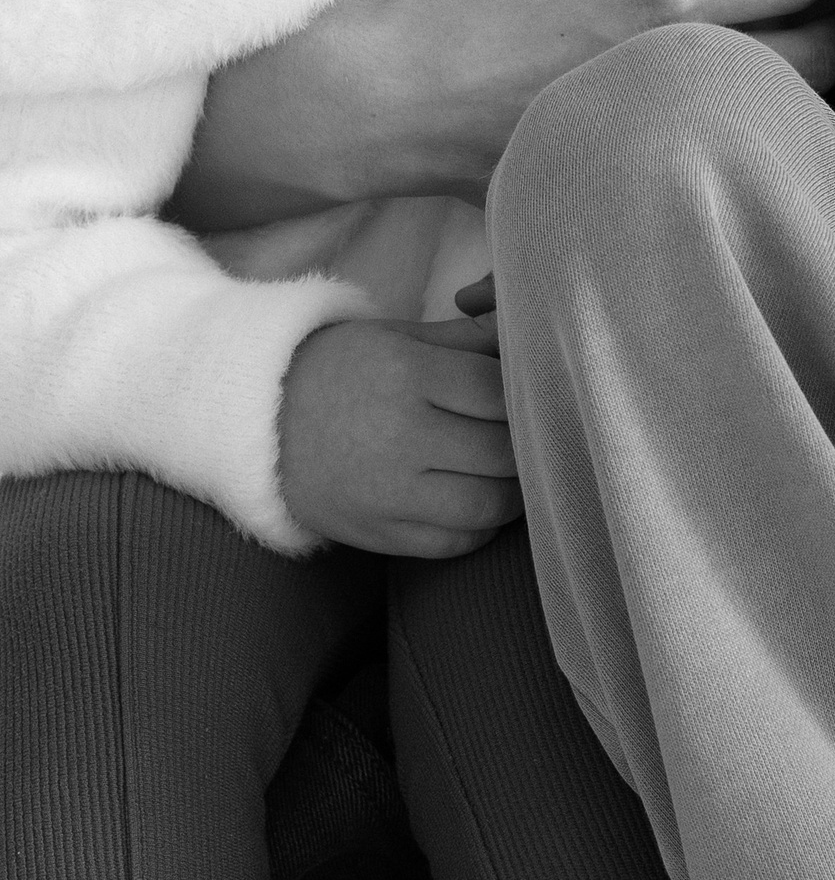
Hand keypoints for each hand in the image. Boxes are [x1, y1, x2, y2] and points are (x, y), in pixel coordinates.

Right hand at [180, 0, 834, 220]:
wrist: (360, 101)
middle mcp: (675, 69)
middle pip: (821, 64)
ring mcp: (648, 134)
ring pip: (778, 125)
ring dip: (808, 93)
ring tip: (806, 62)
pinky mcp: (617, 179)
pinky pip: (712, 169)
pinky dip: (739, 148)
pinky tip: (733, 128)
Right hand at [278, 314, 522, 556]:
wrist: (258, 424)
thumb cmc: (340, 369)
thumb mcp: (399, 336)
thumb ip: (468, 339)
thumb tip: (528, 339)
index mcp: (406, 374)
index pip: (497, 390)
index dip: (525, 393)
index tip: (529, 393)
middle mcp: (399, 437)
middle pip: (501, 451)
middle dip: (526, 443)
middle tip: (531, 435)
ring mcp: (387, 494)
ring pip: (486, 506)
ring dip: (513, 492)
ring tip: (511, 473)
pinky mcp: (378, 534)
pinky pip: (452, 544)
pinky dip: (479, 528)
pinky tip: (478, 503)